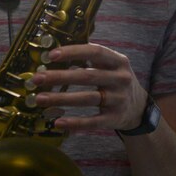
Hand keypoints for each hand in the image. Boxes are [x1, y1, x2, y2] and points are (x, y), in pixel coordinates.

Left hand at [32, 43, 149, 132]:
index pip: (96, 52)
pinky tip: (58, 122)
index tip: (51, 55)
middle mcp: (121, 79)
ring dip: (61, 99)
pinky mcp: (115, 118)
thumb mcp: (112, 66)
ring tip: (39, 99)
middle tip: (36, 79)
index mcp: (119, 62)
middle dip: (60, 77)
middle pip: (87, 76)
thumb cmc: (116, 82)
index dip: (73, 52)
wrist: (139, 108)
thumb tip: (55, 52)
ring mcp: (119, 99)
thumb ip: (91, 59)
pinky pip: (93, 121)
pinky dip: (75, 123)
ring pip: (88, 98)